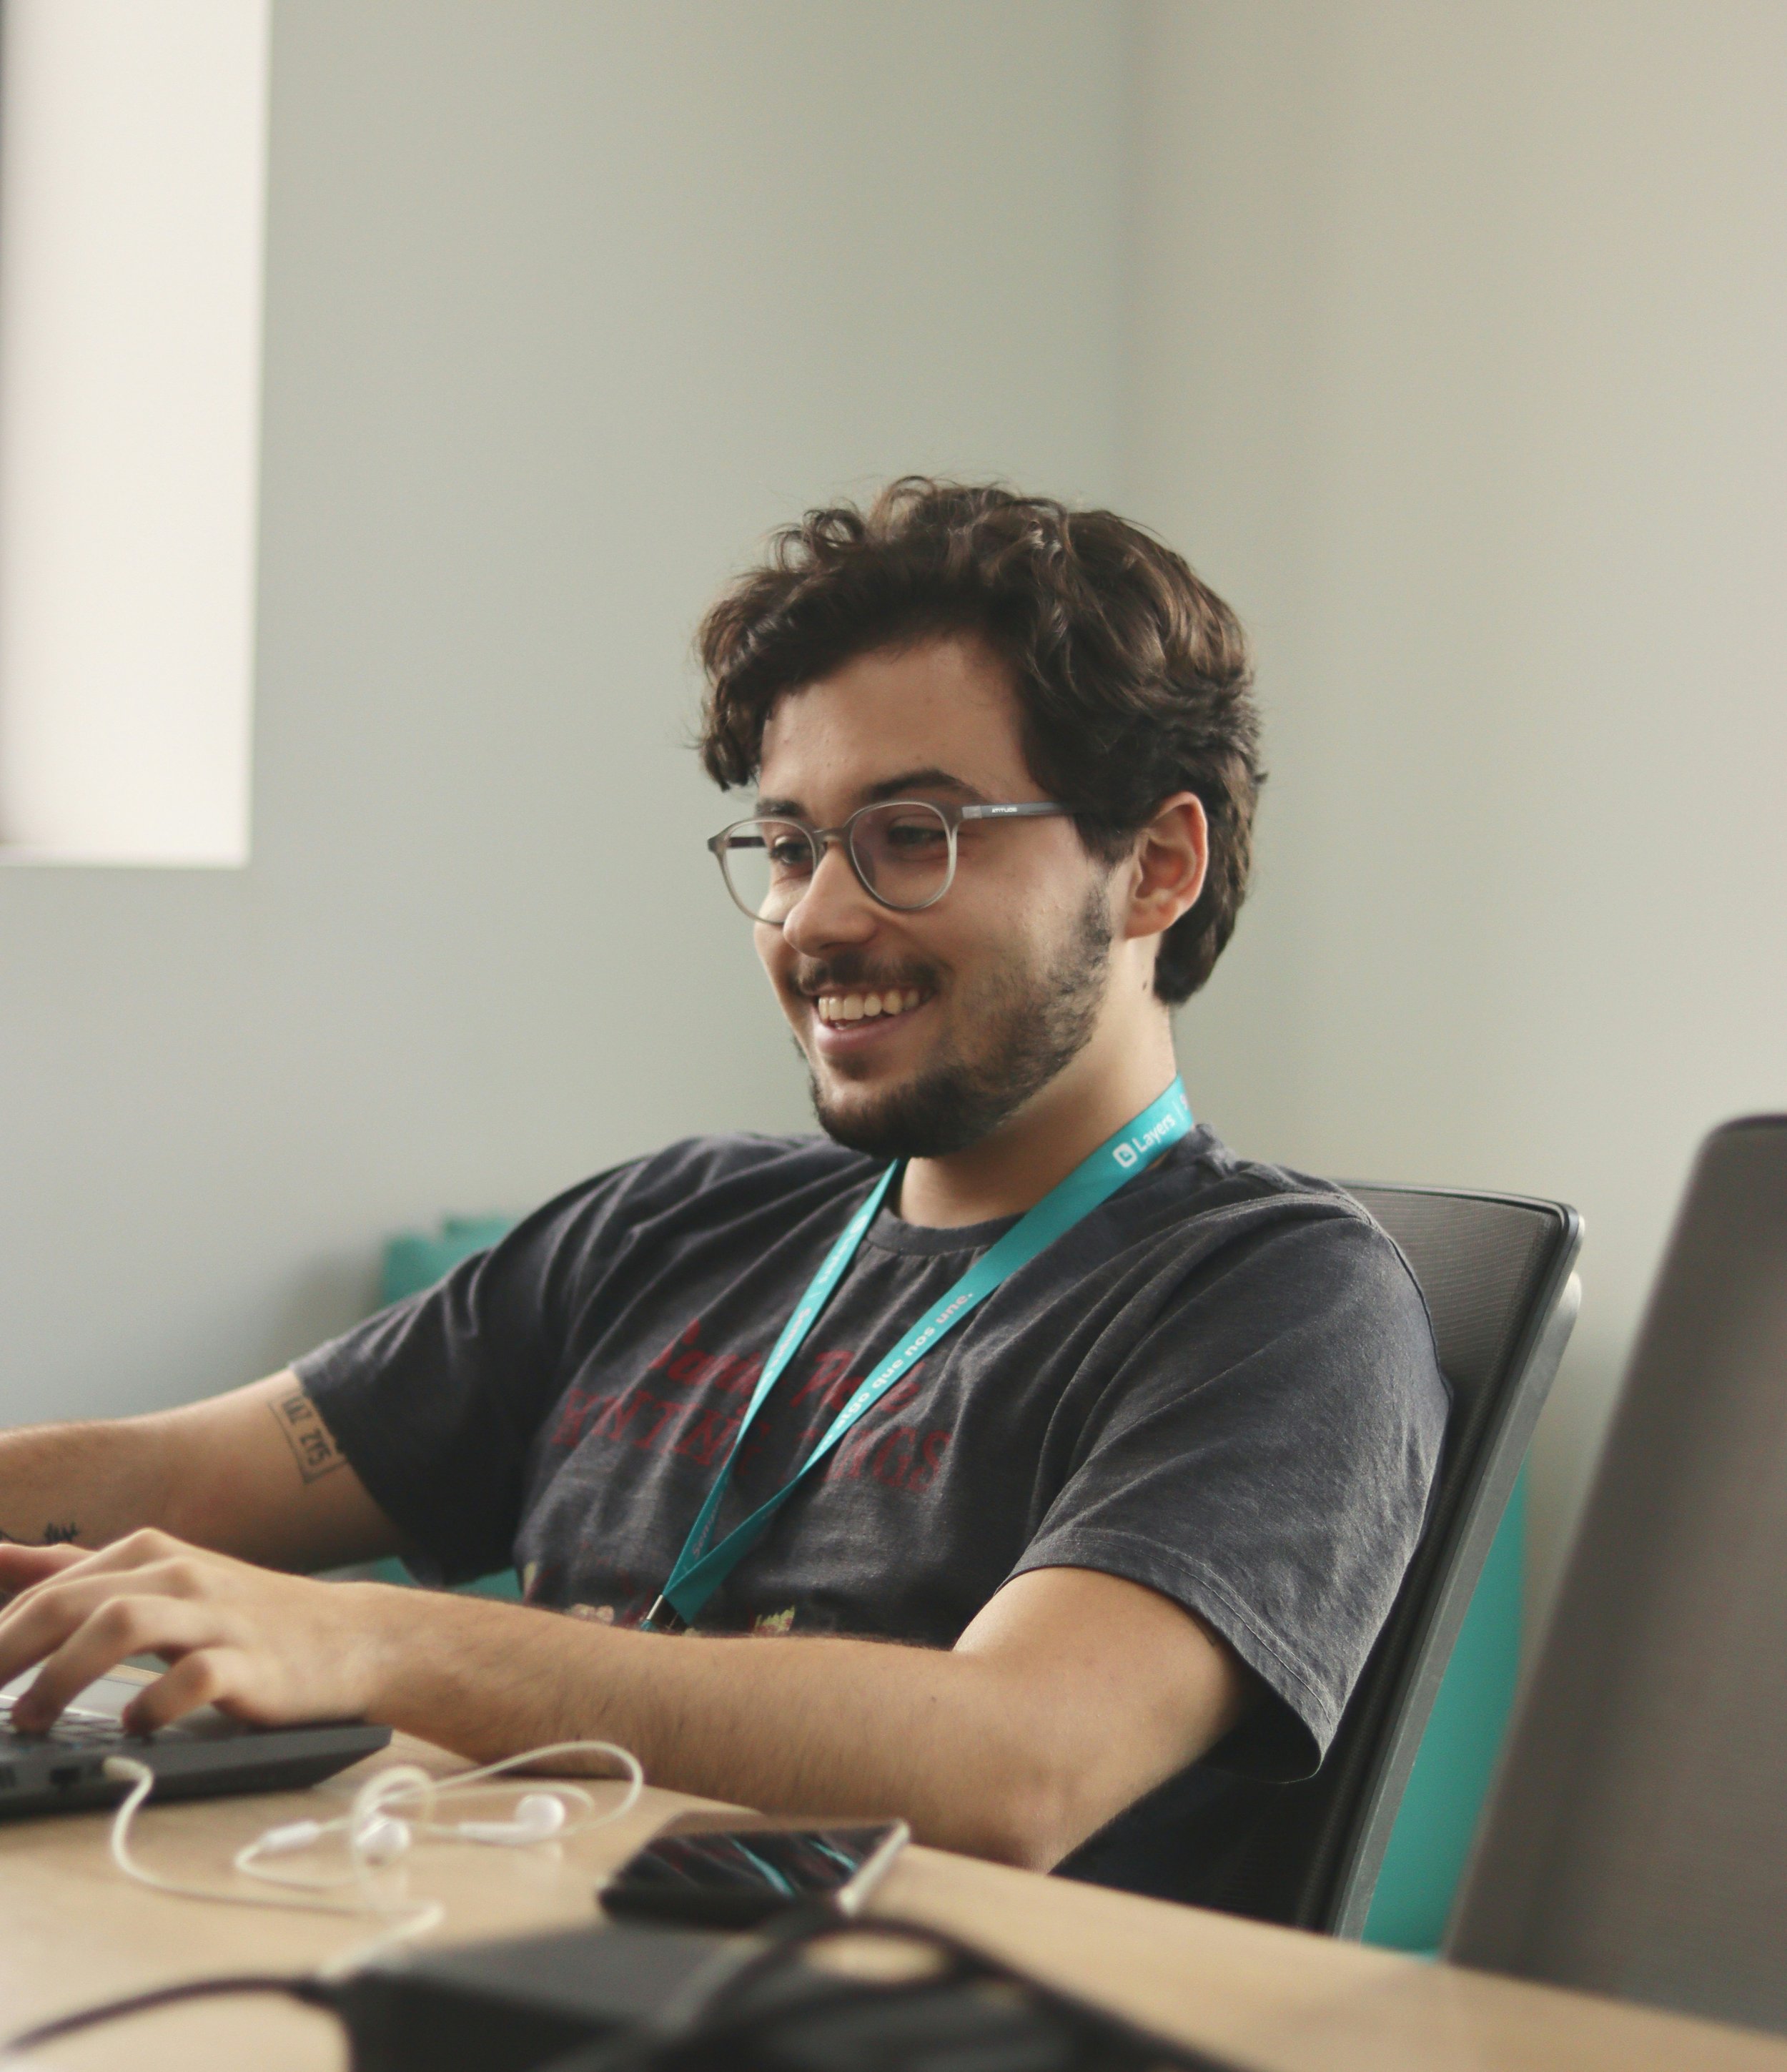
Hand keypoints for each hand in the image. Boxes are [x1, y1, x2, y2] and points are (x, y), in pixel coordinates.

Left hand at [0, 1530, 397, 1735]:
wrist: (349, 1638)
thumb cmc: (243, 1617)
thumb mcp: (159, 1580)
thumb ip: (79, 1571)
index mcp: (149, 1553)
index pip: (48, 1588)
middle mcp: (178, 1575)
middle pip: (70, 1602)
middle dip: (5, 1653)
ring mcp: (216, 1616)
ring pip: (121, 1626)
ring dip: (62, 1677)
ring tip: (32, 1720)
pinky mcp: (250, 1663)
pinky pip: (190, 1679)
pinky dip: (150, 1705)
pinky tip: (132, 1726)